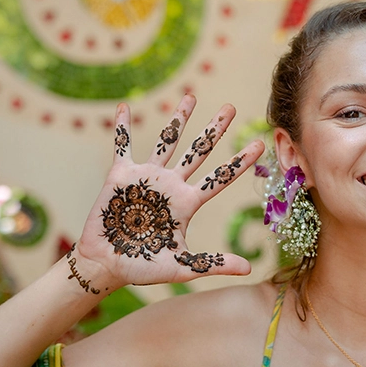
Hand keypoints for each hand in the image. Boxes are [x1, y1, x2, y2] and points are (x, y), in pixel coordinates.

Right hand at [72, 95, 264, 289]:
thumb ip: (214, 263)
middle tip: (231, 107)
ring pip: (166, 140)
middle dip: (214, 129)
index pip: (220, 177)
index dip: (239, 162)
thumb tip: (249, 269)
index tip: (259, 144)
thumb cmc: (143, 267)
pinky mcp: (120, 175)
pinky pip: (122, 145)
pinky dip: (122, 127)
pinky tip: (125, 107)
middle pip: (198, 151)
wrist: (106, 265)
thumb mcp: (183, 266)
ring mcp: (147, 177)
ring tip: (191, 97)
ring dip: (178, 119)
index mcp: (187, 203)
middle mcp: (171, 184)